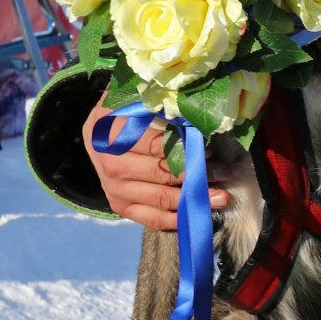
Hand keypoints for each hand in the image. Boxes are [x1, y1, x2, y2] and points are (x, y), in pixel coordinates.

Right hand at [83, 96, 231, 229]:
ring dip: (193, 199)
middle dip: (197, 175)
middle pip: (163, 175)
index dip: (185, 150)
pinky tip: (197, 214)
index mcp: (115, 137)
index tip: (209, 150)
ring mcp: (116, 191)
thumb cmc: (123, 113)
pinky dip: (175, 219)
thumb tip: (193, 111)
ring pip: (160, 200)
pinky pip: (151, 219)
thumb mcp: (135, 100)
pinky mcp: (120, 207)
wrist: (94, 135)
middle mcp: (113, 167)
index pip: (157, 148)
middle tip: (225, 172)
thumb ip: (160, 104)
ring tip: (222, 197)